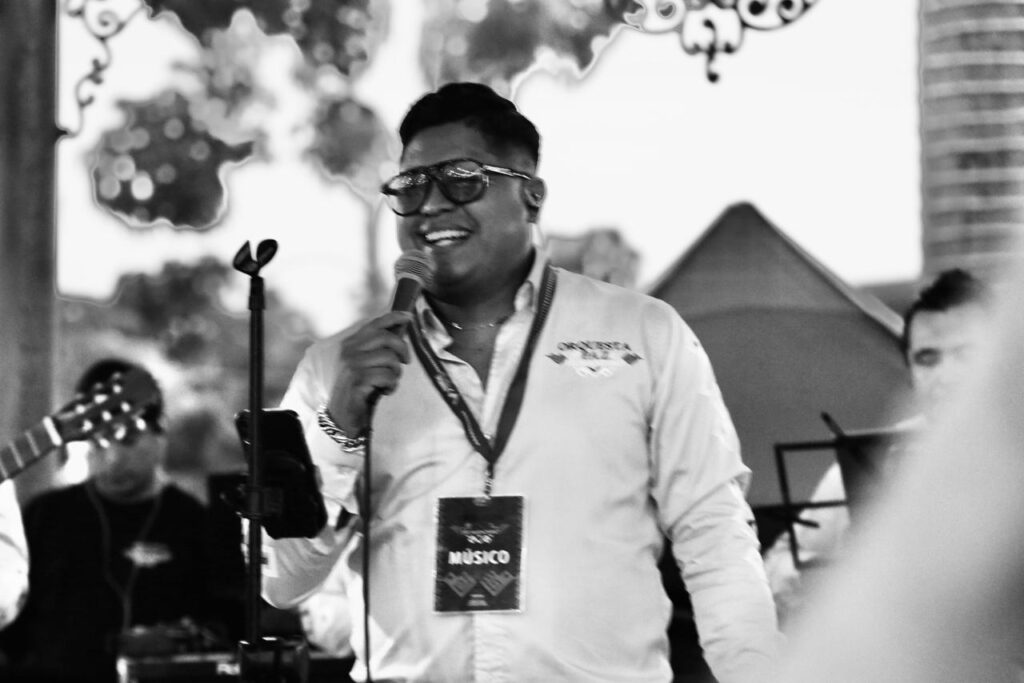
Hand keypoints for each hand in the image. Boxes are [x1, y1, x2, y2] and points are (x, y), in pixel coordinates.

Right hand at [327, 311, 413, 432]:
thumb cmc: (360, 387)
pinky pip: (387, 376)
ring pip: (389, 358)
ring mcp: (352, 365)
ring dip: (396, 371)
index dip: (394, 317)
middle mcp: (349, 351)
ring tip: (391, 381)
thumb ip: (380, 347)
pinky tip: (386, 391)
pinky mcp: (357, 381)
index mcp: (351, 343)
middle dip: (402, 348)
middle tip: (406, 361)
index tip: (409, 317)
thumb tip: (401, 328)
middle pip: (385, 338)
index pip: (374, 324)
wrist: (343, 414)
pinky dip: (392, 385)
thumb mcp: (369, 363)